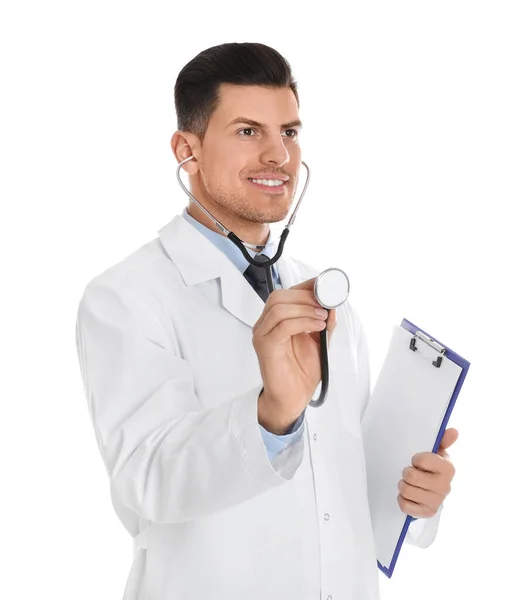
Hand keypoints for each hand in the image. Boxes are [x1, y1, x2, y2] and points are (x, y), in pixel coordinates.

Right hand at [252, 277, 336, 433]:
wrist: (293, 398)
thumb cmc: (302, 372)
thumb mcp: (319, 341)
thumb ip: (324, 322)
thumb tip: (332, 303)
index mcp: (275, 320)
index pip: (286, 293)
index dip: (305, 286)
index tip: (325, 286)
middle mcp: (265, 325)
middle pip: (279, 296)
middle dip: (305, 296)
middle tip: (325, 303)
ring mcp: (262, 335)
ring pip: (279, 308)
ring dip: (305, 308)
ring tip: (322, 317)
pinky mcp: (265, 346)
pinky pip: (282, 326)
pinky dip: (302, 322)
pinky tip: (317, 326)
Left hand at [397, 428, 457, 517]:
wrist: (433, 490)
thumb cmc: (432, 468)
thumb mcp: (437, 452)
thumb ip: (443, 440)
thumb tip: (454, 431)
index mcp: (448, 468)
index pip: (421, 460)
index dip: (415, 459)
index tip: (417, 461)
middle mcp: (445, 486)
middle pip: (411, 476)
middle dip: (406, 473)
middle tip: (411, 473)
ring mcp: (437, 501)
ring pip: (406, 490)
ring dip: (403, 485)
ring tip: (409, 483)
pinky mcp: (427, 513)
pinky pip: (405, 506)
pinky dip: (402, 500)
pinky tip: (409, 496)